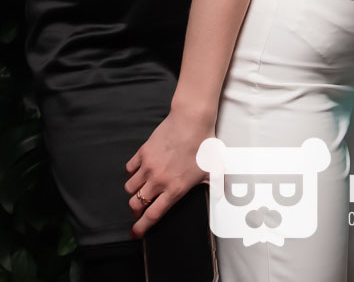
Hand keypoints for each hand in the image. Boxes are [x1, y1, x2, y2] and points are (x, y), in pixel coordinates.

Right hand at [124, 110, 210, 238]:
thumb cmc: (204, 145)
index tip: (135, 233)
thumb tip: (223, 196)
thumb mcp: (213, 170)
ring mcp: (148, 166)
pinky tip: (140, 170)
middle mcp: (158, 180)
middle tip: (138, 210)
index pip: (153, 214)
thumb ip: (216, 186)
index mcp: (175, 189)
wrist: (191, 121)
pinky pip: (130, 168)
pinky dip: (132, 172)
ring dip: (133, 192)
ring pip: (130, 188)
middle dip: (135, 211)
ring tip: (141, 189)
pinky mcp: (143, 152)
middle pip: (136, 204)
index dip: (142, 227)